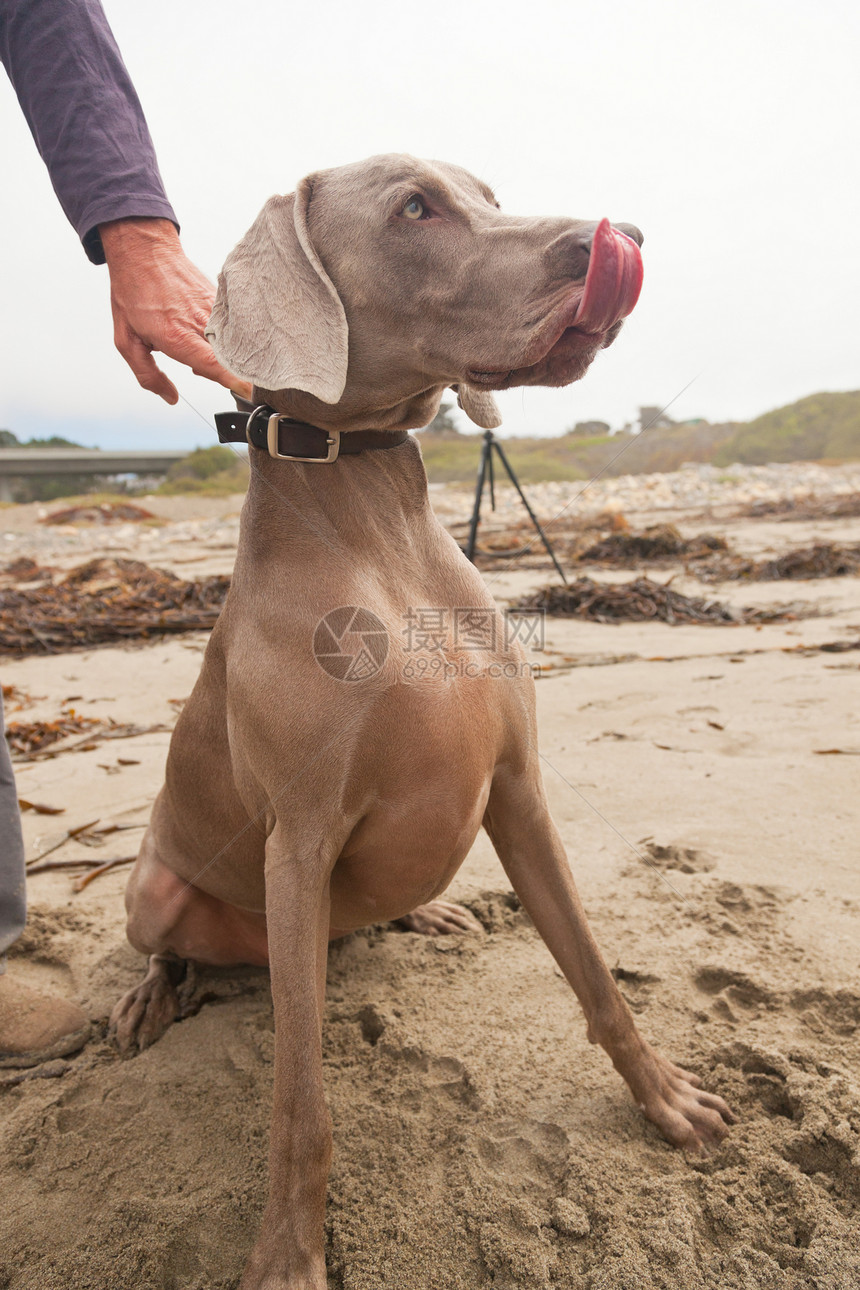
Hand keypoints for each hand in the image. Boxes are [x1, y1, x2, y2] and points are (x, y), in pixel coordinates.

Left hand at [99, 217, 251, 404]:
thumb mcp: (127, 341)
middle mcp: (199, 323)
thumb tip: (169, 397)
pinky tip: (205, 334)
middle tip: (201, 368)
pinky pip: (231, 327)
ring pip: (233, 343)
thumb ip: (148, 375)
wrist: (144, 250)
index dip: (235, 381)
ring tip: (194, 344)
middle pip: (230, 359)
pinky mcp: (219, 301)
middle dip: (228, 373)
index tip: (248, 392)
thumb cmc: (133, 293)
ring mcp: (213, 310)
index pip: (215, 366)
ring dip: (226, 355)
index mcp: (177, 337)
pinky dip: (225, 338)